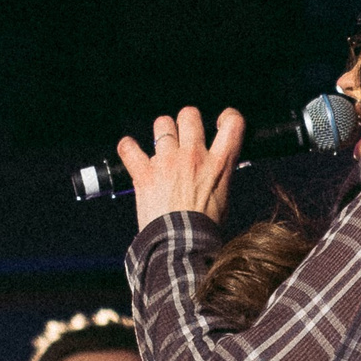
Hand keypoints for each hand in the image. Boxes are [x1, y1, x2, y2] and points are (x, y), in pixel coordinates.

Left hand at [116, 106, 245, 230]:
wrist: (182, 245)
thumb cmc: (203, 229)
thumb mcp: (224, 198)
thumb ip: (219, 176)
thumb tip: (216, 168)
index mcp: (219, 164)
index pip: (232, 124)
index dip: (228, 117)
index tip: (222, 121)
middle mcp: (193, 157)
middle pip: (190, 115)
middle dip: (186, 120)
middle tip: (184, 133)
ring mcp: (167, 162)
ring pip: (162, 124)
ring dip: (161, 132)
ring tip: (161, 145)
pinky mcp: (144, 173)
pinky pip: (129, 147)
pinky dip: (128, 147)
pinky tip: (131, 151)